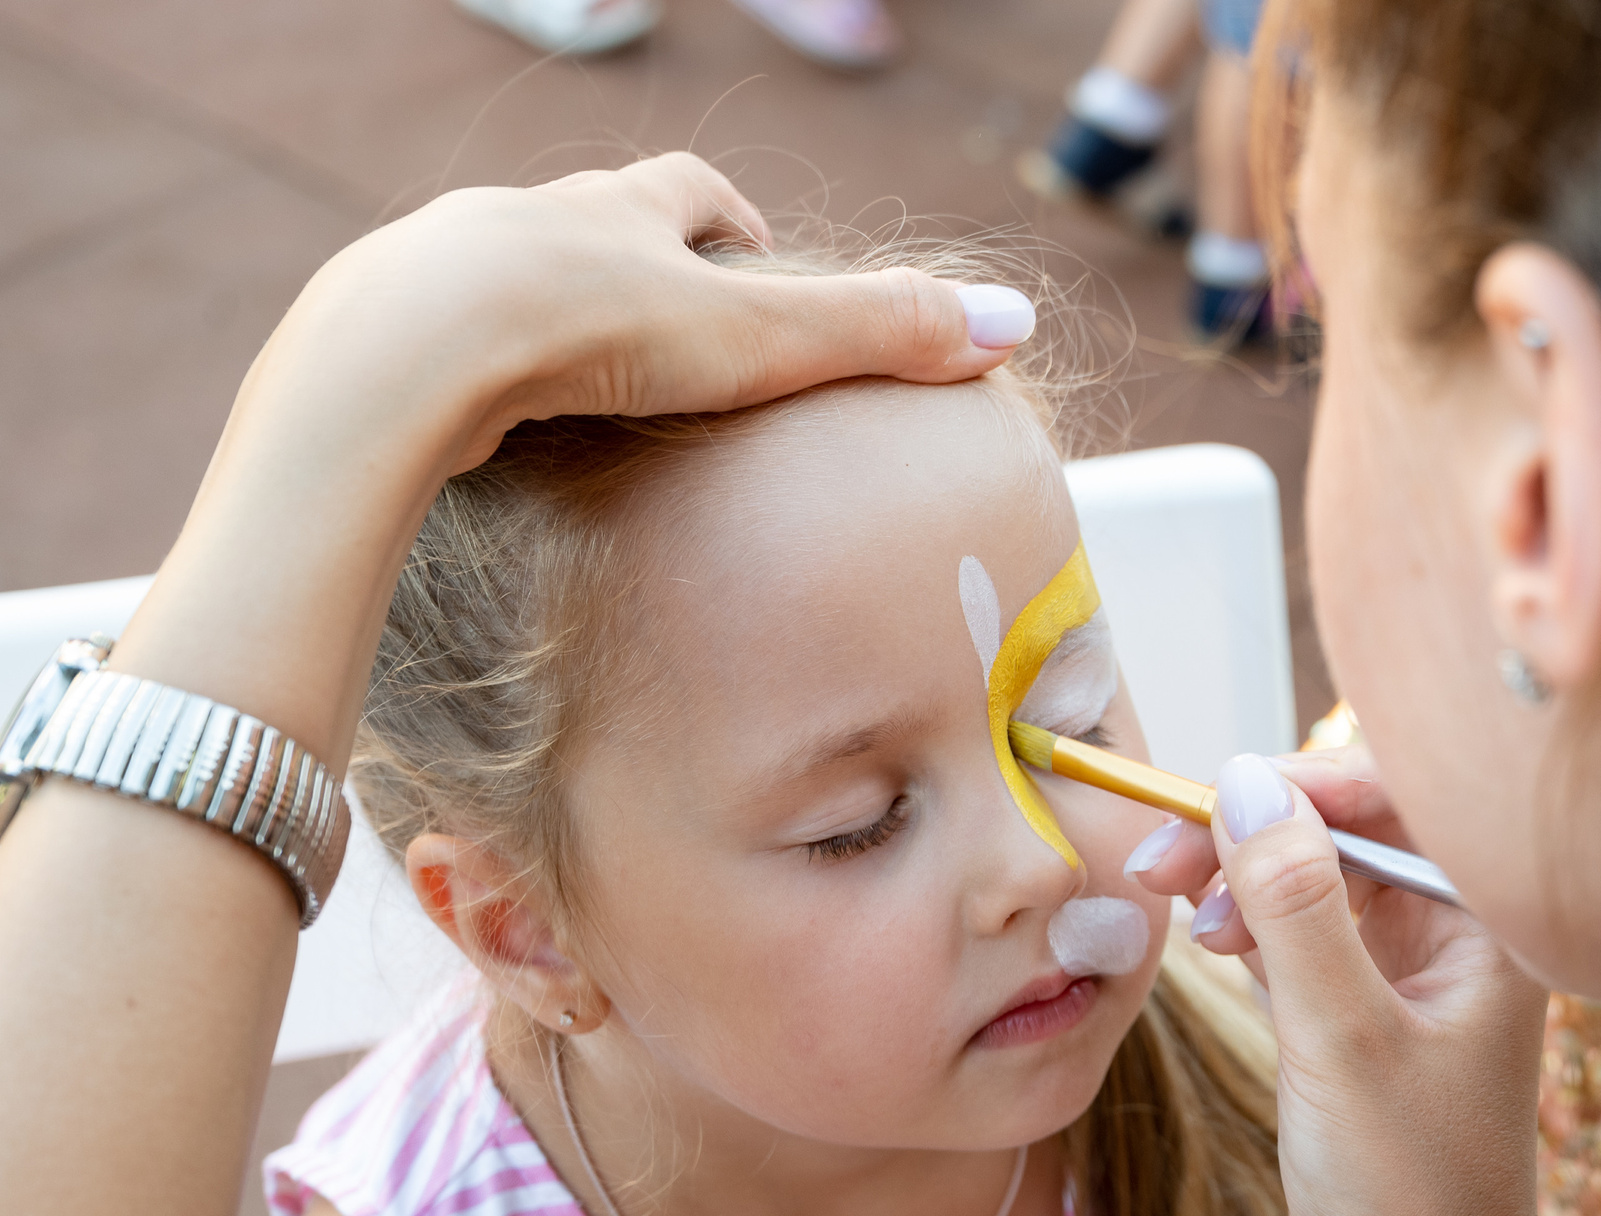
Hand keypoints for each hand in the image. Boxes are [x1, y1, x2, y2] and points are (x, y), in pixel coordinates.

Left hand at [251, 151, 1027, 477]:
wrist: (407, 352)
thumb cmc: (589, 335)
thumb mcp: (757, 338)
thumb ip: (879, 334)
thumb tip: (1014, 325)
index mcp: (621, 211)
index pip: (688, 192)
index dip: (728, 219)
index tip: (752, 252)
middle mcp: (528, 221)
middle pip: (592, 222)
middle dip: (631, 260)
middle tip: (668, 326)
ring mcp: (441, 272)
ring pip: (503, 280)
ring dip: (539, 317)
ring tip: (567, 386)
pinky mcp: (375, 337)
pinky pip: (430, 346)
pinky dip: (463, 374)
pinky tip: (476, 428)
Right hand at [1129, 750, 1600, 1215]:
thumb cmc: (1414, 1197)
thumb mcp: (1342, 1041)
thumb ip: (1296, 908)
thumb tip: (1245, 785)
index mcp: (1488, 930)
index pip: (1395, 802)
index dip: (1296, 783)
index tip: (1202, 799)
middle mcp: (1456, 945)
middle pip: (1345, 834)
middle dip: (1253, 829)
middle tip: (1159, 857)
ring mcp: (1405, 986)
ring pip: (1313, 886)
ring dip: (1242, 879)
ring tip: (1181, 910)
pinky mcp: (1358, 1030)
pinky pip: (1299, 943)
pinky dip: (1249, 930)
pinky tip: (1211, 945)